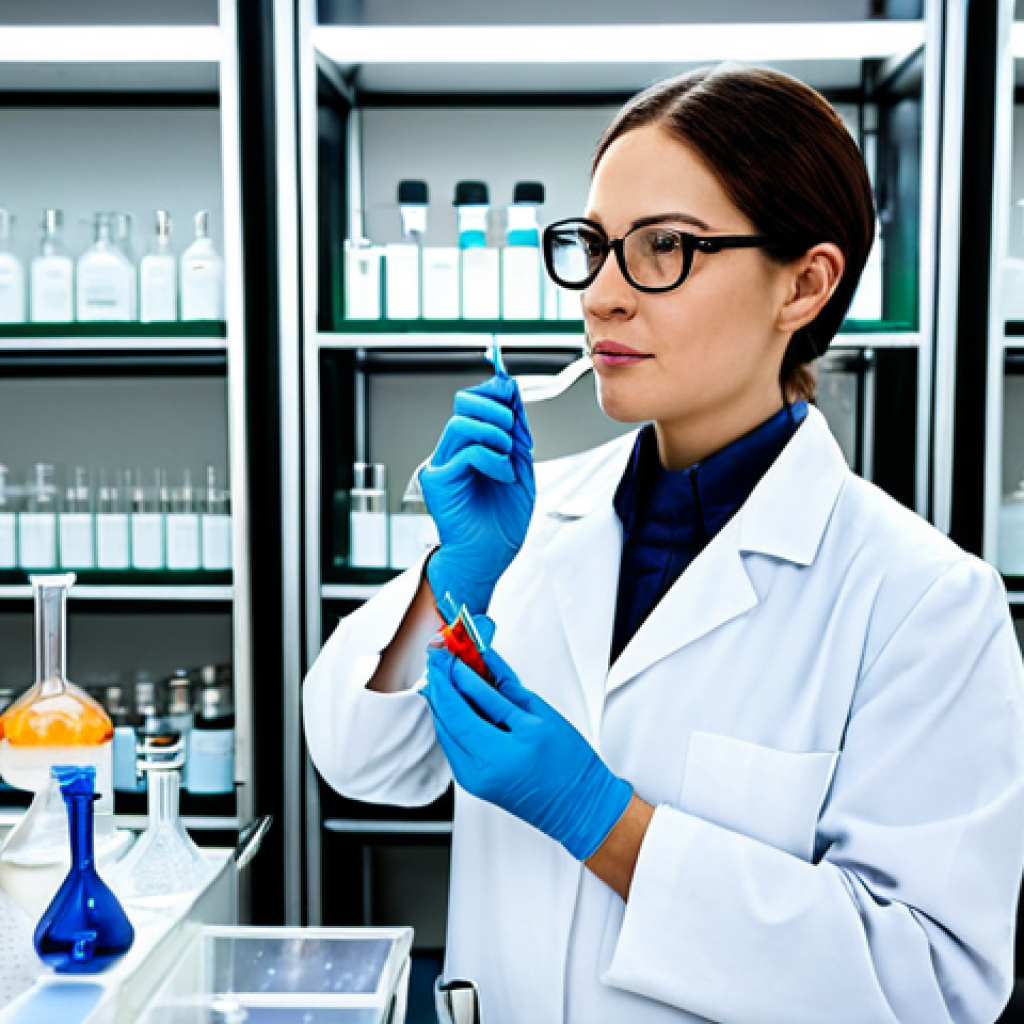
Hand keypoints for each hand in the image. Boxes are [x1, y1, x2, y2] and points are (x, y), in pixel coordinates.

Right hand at [421, 374, 534, 615]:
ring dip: (495, 434)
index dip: (496, 392)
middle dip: (494, 407)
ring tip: (508, 459)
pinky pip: (467, 452)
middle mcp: (451, 452)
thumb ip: (516, 433)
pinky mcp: (437, 480)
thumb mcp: (520, 469)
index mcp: (470, 446)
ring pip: (462, 423)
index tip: (515, 394)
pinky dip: (493, 460)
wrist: (487, 560)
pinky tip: (503, 477)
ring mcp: (441, 465)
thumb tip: (512, 393)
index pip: (475, 402)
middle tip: (512, 427)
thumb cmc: (501, 524)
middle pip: (462, 402)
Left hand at [421, 623, 632, 860]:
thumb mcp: (541, 717)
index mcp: (497, 753)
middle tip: (439, 657)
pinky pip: (452, 744)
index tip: (445, 653)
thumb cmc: (570, 765)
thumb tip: (485, 663)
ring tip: (446, 672)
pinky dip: (451, 719)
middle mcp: (477, 771)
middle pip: (444, 719)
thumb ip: (505, 688)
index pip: (459, 706)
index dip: (448, 675)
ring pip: (443, 731)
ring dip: (442, 699)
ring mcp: (471, 780)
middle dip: (439, 683)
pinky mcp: (472, 782)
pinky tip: (457, 700)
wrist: (579, 806)